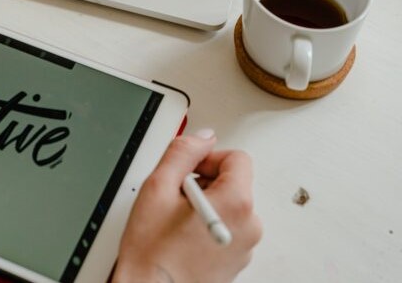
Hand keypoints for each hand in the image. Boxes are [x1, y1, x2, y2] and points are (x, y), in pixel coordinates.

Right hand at [113, 131, 261, 282]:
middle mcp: (249, 227)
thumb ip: (183, 152)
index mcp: (236, 203)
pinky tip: (183, 235)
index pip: (237, 158)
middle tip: (175, 196)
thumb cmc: (153, 253)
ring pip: (229, 205)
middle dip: (204, 181)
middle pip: (234, 182)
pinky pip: (227, 227)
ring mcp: (244, 248)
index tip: (189, 168)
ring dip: (205, 203)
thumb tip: (202, 139)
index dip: (208, 157)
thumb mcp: (159, 186)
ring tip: (176, 219)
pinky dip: (208, 223)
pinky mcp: (236, 262)